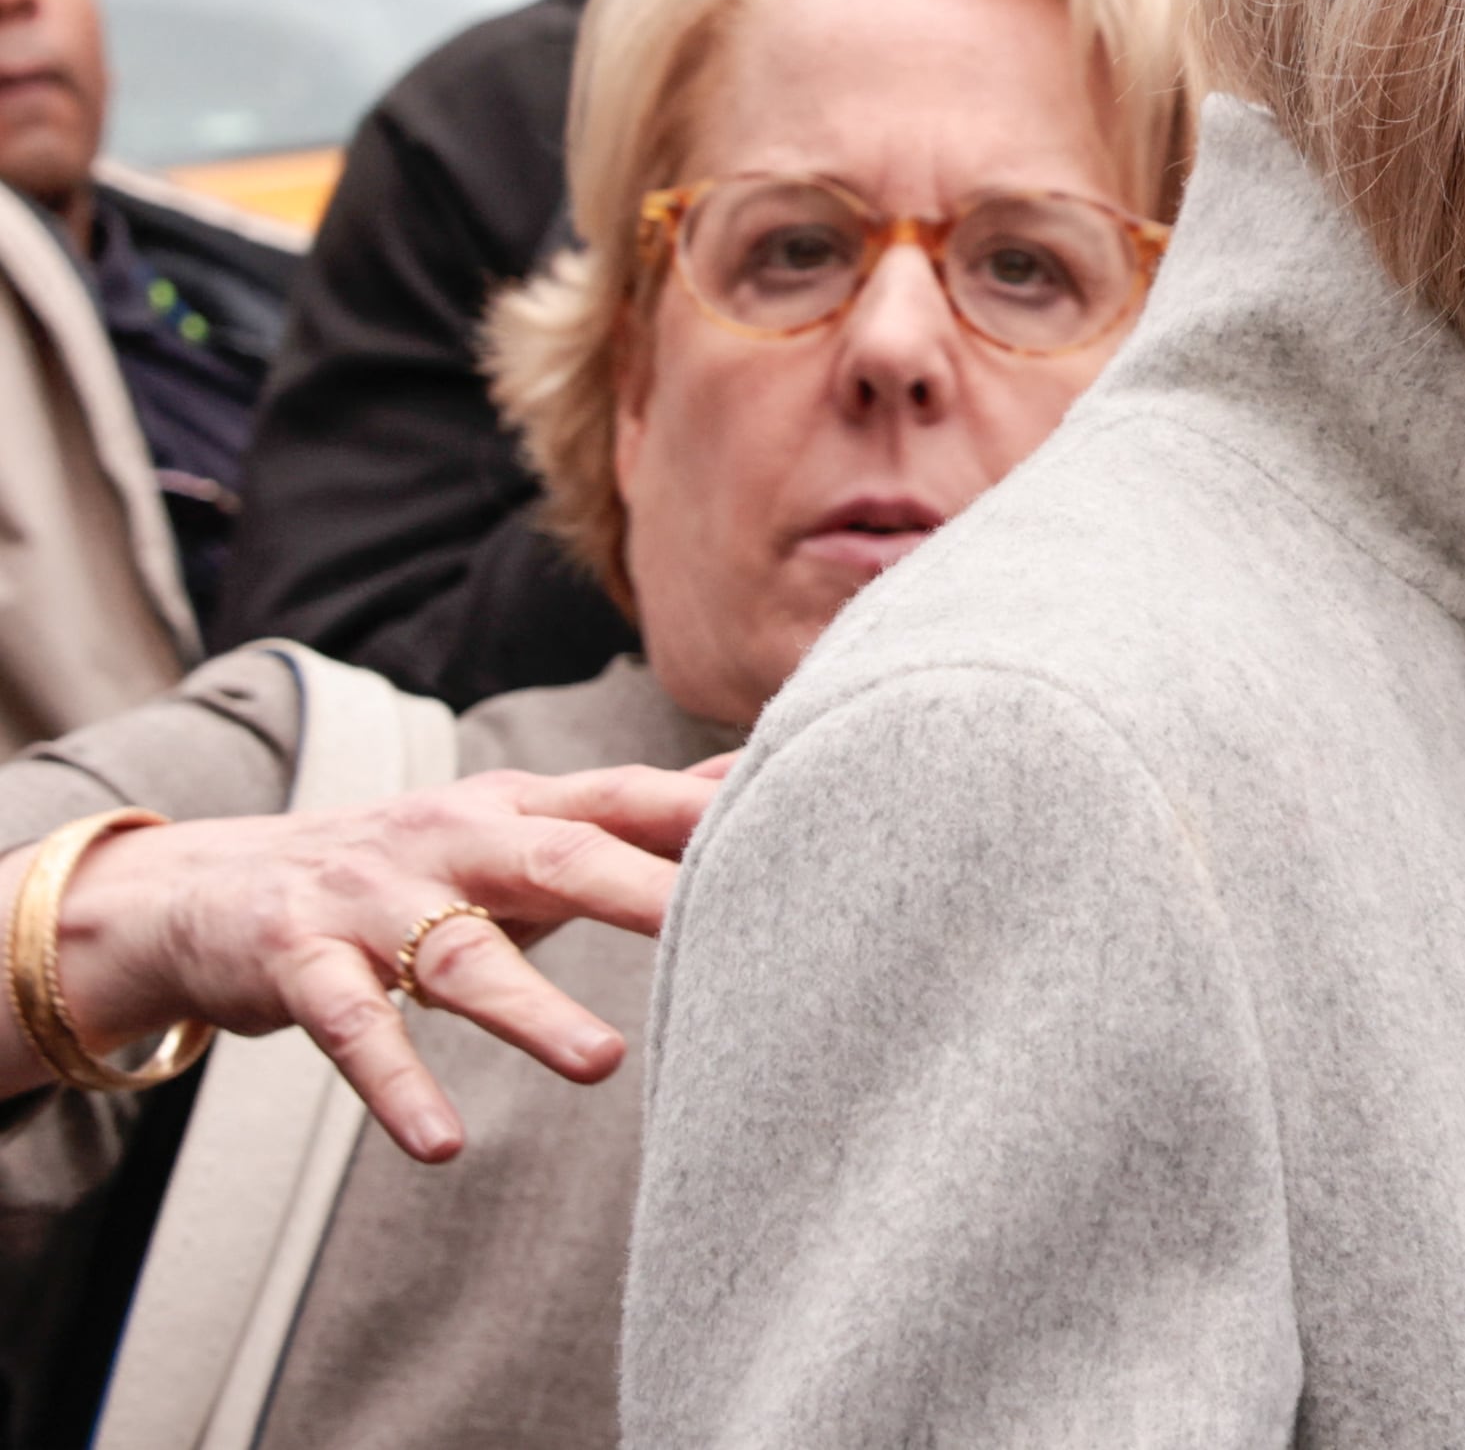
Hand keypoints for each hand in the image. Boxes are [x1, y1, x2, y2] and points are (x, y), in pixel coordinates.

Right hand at [6, 758, 728, 1161]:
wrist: (209, 886)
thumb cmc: (407, 864)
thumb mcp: (512, 826)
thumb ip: (623, 813)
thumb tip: (745, 778)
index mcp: (515, 805)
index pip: (623, 797)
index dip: (702, 809)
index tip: (798, 817)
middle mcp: (450, 836)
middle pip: (561, 856)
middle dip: (645, 886)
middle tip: (728, 917)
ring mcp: (372, 897)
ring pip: (463, 953)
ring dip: (532, 1009)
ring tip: (603, 1061)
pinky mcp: (300, 961)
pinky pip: (353, 1028)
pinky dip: (397, 1085)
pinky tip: (441, 1142)